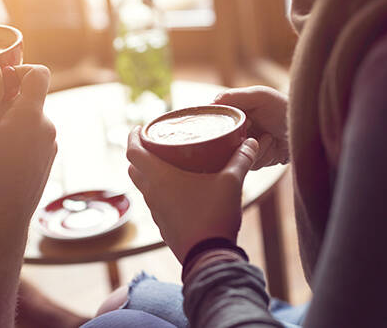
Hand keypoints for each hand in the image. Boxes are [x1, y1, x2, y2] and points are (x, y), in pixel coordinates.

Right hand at [0, 64, 56, 223]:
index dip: (22, 70)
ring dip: (14, 121)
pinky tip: (3, 156)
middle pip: (32, 98)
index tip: (3, 80)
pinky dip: (20, 137)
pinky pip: (35, 136)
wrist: (5, 211)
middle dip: (10, 101)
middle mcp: (48, 126)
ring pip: (32, 119)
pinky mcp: (49, 156)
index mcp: (31, 114)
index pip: (39, 74)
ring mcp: (51, 142)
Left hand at [127, 127, 258, 261]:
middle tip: (156, 144)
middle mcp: (151, 193)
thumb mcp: (231, 183)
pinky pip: (154, 203)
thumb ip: (241, 159)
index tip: (140, 128)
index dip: (133, 136)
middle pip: (133, 168)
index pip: (133, 151)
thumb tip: (252, 142)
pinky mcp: (163, 226)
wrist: (210, 258)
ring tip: (168, 165)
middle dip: (140, 154)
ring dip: (148, 174)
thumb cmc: (215, 216)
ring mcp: (155, 212)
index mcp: (160, 177)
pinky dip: (159, 193)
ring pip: (142, 187)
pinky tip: (179, 192)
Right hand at [214, 86, 288, 168]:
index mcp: (231, 114)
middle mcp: (234, 131)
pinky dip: (261, 154)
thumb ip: (236, 96)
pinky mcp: (253, 161)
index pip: (212, 122)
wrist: (305, 128)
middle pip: (220, 142)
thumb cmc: (282, 107)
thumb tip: (212, 101)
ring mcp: (242, 148)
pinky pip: (248, 164)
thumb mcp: (260, 96)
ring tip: (268, 136)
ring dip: (253, 146)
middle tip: (253, 127)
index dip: (218, 124)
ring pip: (234, 155)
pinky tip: (271, 144)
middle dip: (237, 138)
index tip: (233, 121)